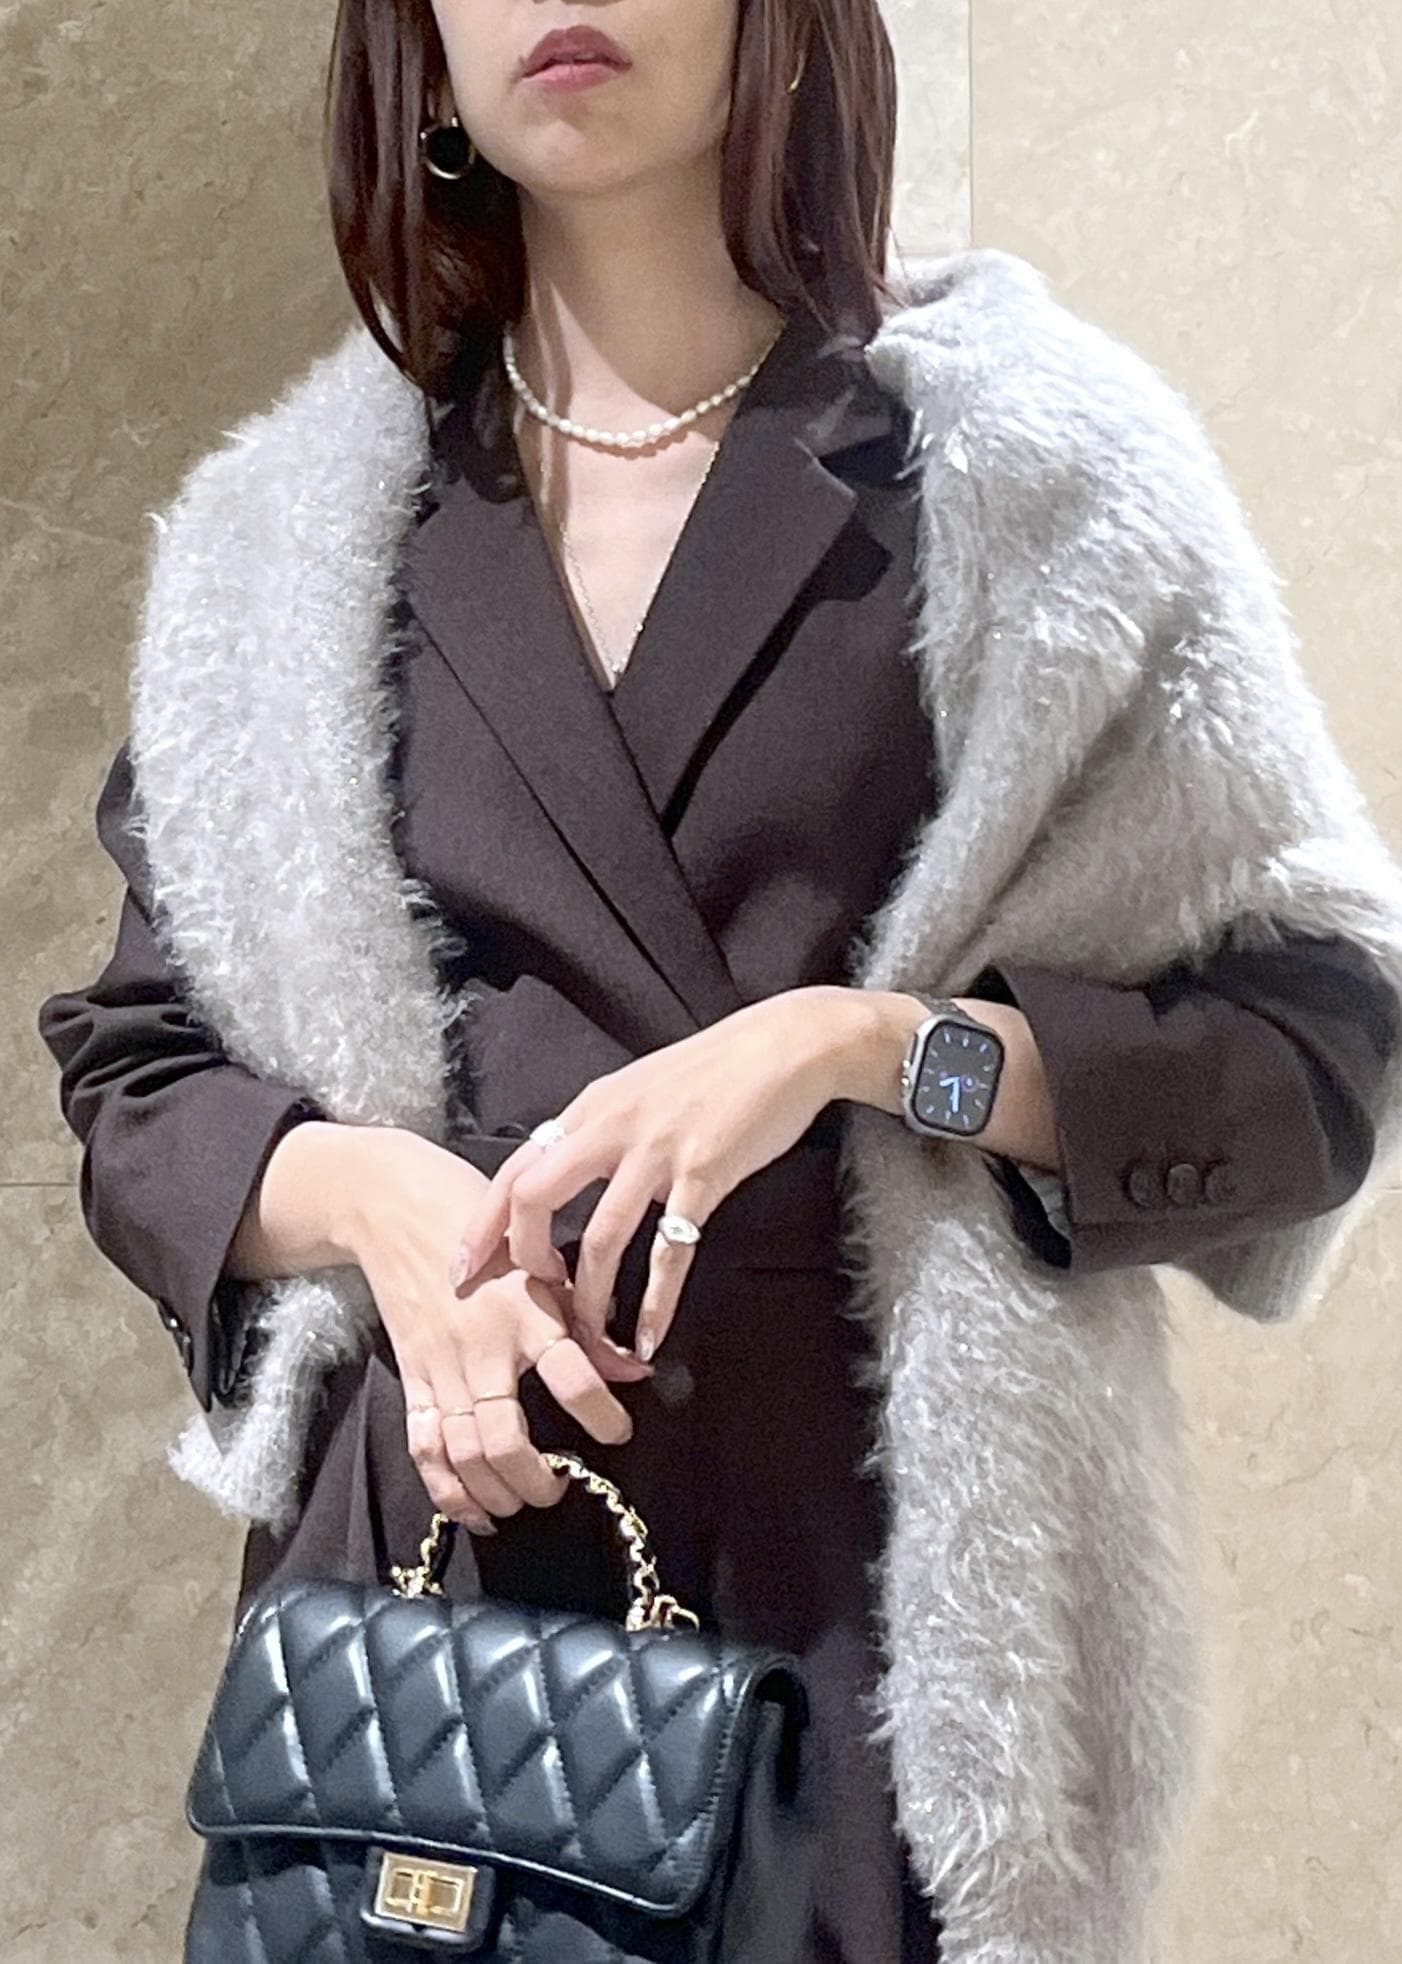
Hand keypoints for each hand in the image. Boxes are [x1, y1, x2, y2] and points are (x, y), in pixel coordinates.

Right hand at [337, 1127, 645, 1532]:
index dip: (603, 1416)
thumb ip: (586, 1321)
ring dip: (497, 1492)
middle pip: (506, 1440)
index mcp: (525, 1310)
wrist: (394, 1208)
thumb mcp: (543, 1258)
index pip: (573, 1378)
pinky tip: (476, 1511)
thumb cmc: (480, 1221)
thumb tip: (632, 1370)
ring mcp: (440, 1369)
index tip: (619, 1432)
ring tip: (523, 1501)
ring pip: (464, 1455)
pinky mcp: (410, 1380)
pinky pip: (425, 1448)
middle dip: (536, 1479)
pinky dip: (448, 1490)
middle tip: (560, 1485)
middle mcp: (481, 1348)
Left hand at [446, 991, 839, 1368]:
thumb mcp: (637, 1089)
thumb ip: (600, 1130)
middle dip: (523, 1260)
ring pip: (602, 1237)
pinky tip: (651, 1336)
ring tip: (593, 1341)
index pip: (514, 1169)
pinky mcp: (704, 1174)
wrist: (784, 1044)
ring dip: (592, 1299)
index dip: (482, 1224)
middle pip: (534, 1198)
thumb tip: (569, 1173)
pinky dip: (657, 1302)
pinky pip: (672, 1251)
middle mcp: (610, 1128)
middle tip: (532, 1306)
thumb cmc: (714, 1070)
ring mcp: (656, 1151)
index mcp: (589, 1110)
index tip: (463, 1270)